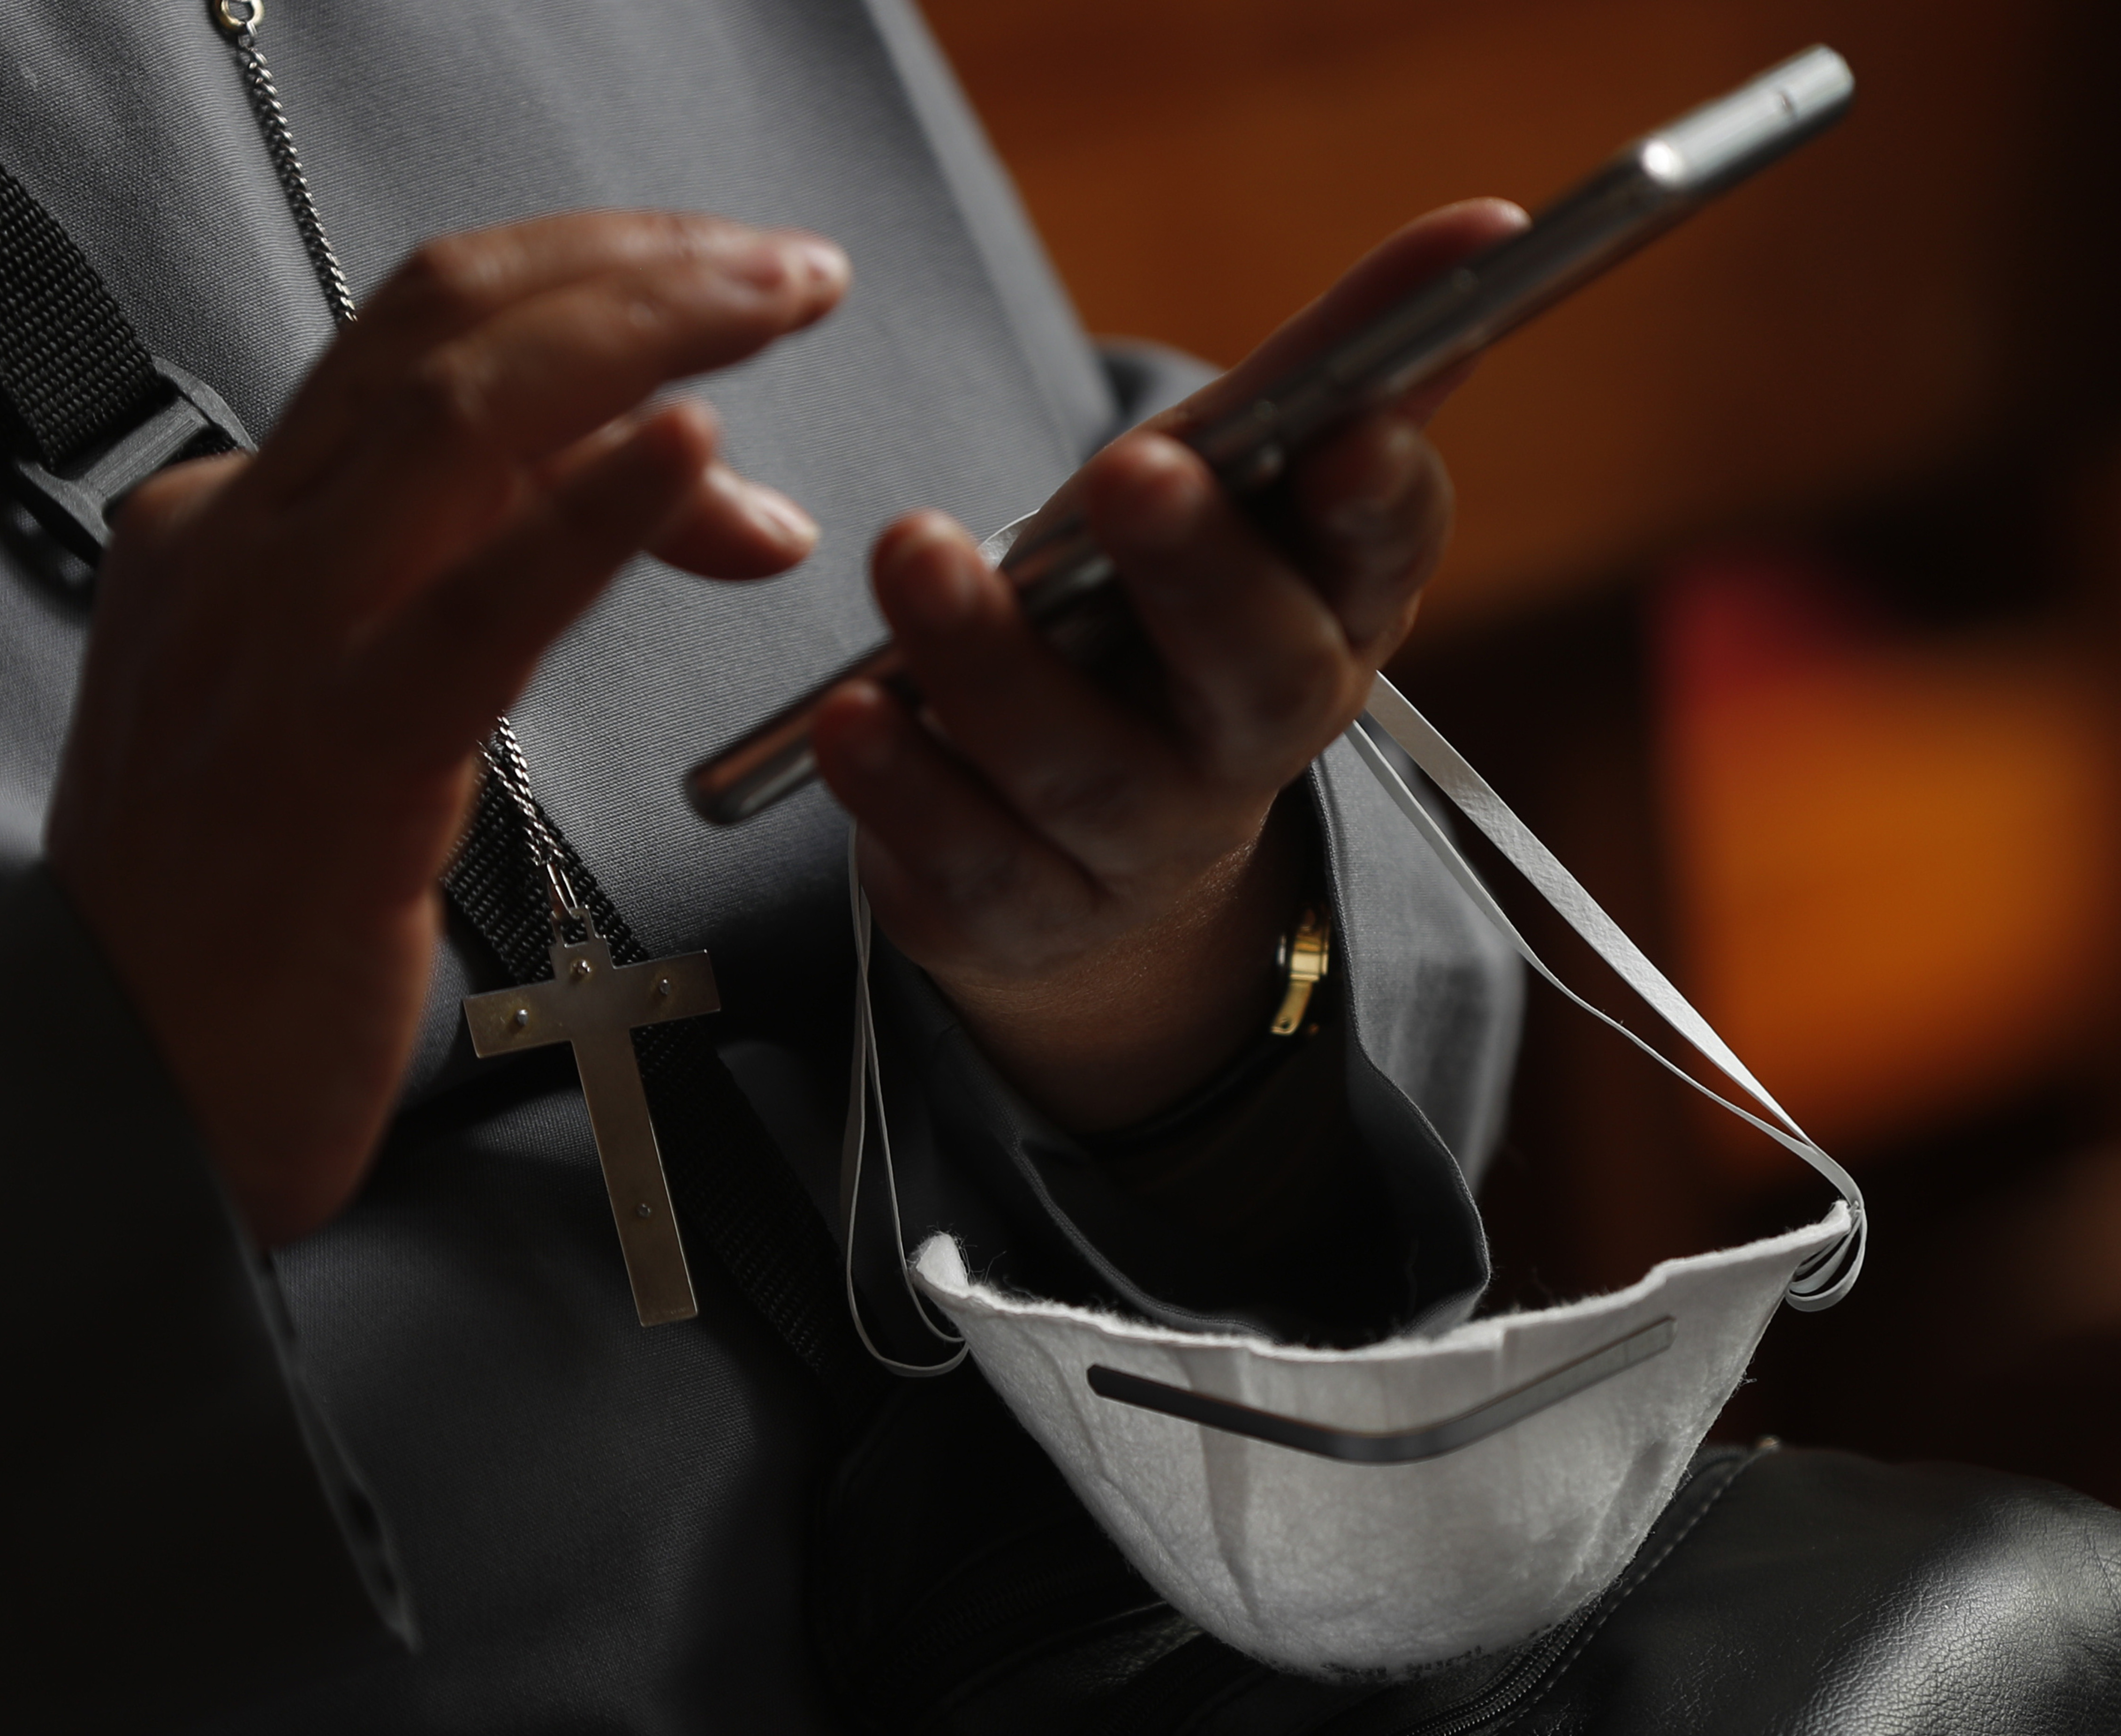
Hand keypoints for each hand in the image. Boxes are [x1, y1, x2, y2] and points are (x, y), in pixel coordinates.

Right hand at [47, 212, 848, 1243]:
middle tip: (783, 266)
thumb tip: (669, 493)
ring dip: (642, 332)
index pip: (427, 353)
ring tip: (775, 297)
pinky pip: (479, 604)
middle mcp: (241, 550)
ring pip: (461, 416)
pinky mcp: (338, 758)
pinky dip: (591, 513)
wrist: (125, 1083)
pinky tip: (689, 449)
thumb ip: (482, 575)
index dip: (598, 307)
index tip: (724, 317)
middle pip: (444, 327)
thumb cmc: (249, 910)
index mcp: (235, 529)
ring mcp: (277, 643)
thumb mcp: (351, 696)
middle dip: (635, 269)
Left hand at [812, 200, 1526, 1130]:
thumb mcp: (1230, 498)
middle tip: (1133, 471)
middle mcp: (1253, 742)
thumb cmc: (1155, 629)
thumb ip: (1327, 369)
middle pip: (1255, 671)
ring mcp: (1141, 843)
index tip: (1345, 436)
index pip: (1382, 559)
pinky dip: (904, 790)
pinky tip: (854, 714)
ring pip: (1084, 765)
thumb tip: (1483, 224)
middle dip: (1199, 571)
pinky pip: (967, 858)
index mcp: (1327, 620)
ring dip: (997, 664)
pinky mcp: (1021, 910)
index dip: (1378, 502)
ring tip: (917, 553)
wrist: (1084, 865)